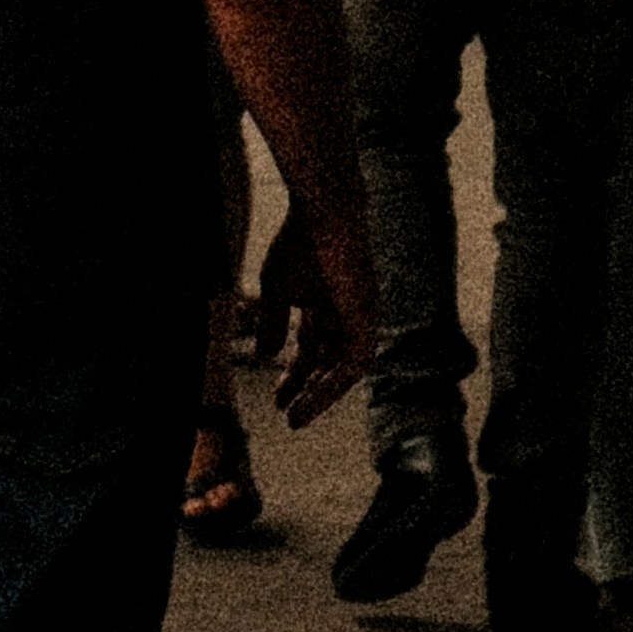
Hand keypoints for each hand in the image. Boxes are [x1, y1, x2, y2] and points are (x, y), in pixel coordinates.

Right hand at [250, 195, 381, 429]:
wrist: (324, 215)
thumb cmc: (299, 241)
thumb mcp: (277, 288)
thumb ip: (272, 322)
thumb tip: (265, 356)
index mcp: (325, 303)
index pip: (311, 348)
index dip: (293, 374)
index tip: (275, 399)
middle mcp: (345, 314)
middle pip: (327, 362)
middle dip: (306, 388)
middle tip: (286, 414)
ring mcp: (359, 318)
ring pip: (343, 369)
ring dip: (320, 395)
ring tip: (296, 416)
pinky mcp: (367, 320)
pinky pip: (354, 364)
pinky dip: (333, 383)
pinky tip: (310, 396)